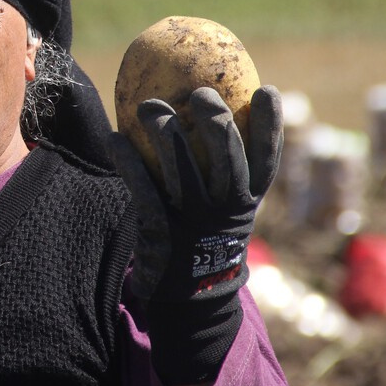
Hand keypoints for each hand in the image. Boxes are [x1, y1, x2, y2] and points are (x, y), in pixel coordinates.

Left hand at [109, 85, 281, 384]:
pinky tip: (114, 138)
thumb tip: (217, 112)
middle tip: (202, 92)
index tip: (267, 89)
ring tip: (149, 105)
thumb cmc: (206, 235)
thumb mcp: (228, 209)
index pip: (266, 159)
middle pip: (227, 158)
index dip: (270, 125)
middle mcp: (225, 210)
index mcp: (247, 201)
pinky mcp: (162, 232)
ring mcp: (194, 221)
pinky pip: (143, 190)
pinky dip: (128, 162)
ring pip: (182, 171)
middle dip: (217, 122)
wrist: (191, 296)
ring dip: (165, 134)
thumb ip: (225, 170)